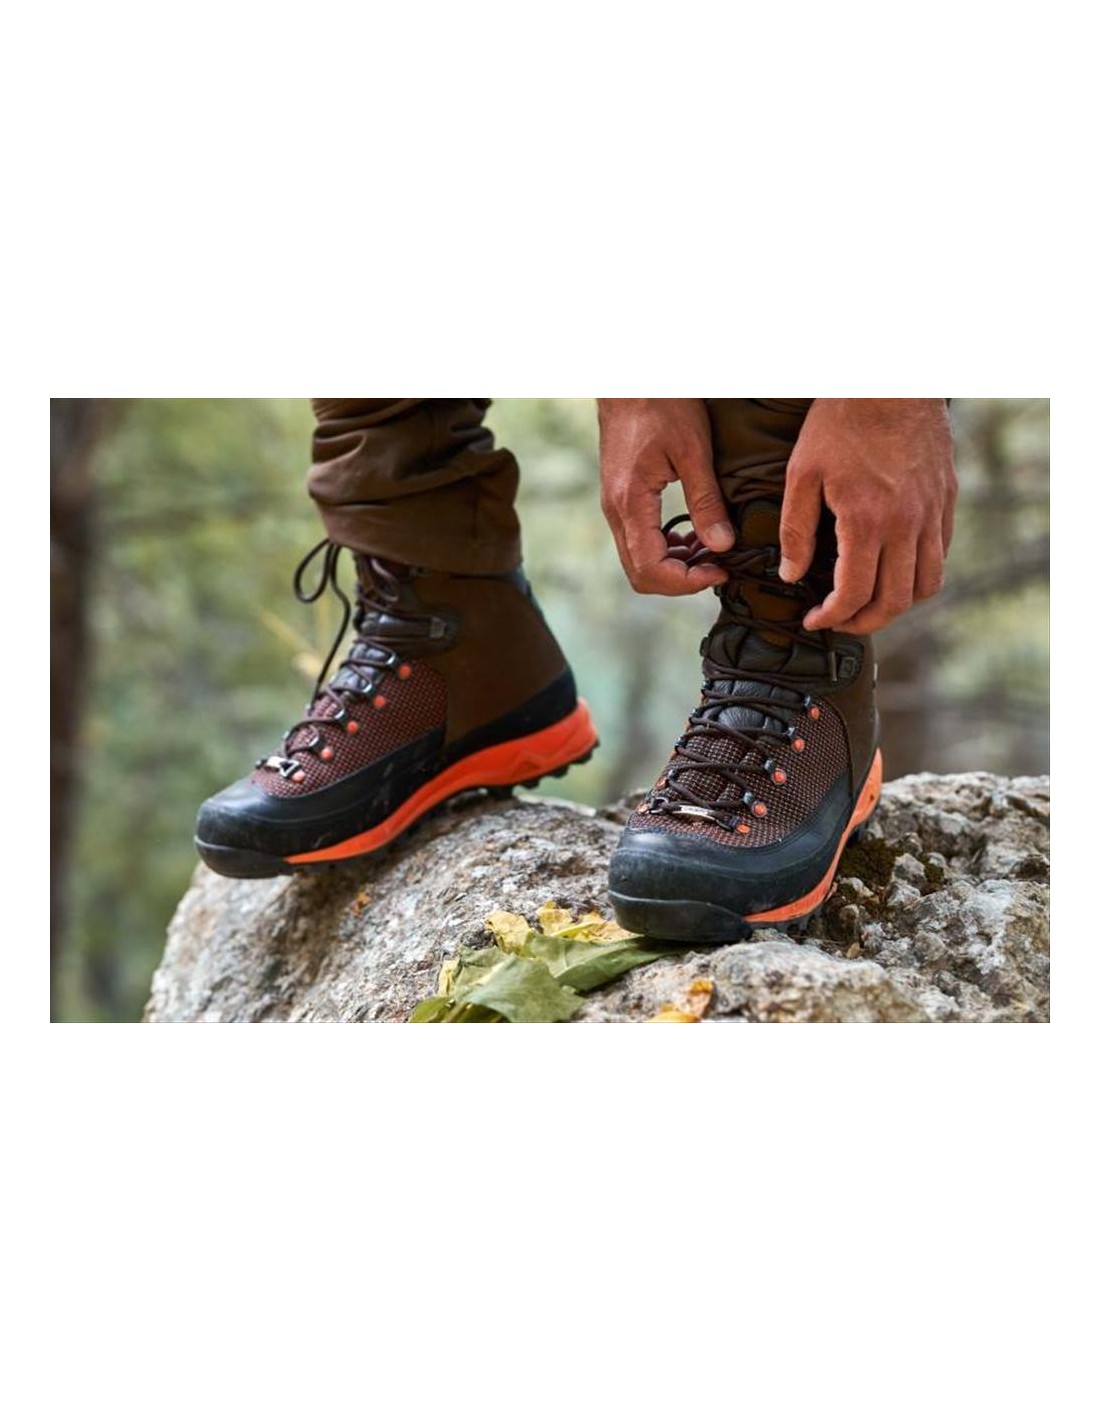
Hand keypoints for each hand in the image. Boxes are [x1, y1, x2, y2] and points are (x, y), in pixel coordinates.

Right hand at [597, 398, 731, 595]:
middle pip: (640, 574)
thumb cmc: (662, 402)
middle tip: (718, 565)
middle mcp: (616, 512)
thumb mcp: (693, 450)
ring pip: (638, 561)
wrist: (630, 376)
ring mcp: (615, 506)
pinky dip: (666, 548)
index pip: (651, 569)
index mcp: (631, 503)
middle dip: (682, 579)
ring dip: (675, 565)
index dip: (687, 582)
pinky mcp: (621, 499)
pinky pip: (638, 541)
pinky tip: (692, 533)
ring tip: (711, 548)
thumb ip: (706, 501)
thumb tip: (722, 546)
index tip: (720, 570)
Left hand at [779, 399, 956, 633]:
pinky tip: (893, 568)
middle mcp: (906, 524)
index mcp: (867, 521)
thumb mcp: (802, 474)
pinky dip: (919, 574)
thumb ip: (796, 530)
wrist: (891, 379)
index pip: (854, 594)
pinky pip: (940, 554)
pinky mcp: (945, 499)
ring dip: (897, 604)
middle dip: (864, 622)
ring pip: (926, 584)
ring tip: (869, 603)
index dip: (831, 617)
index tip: (814, 620)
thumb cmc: (840, 423)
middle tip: (839, 621)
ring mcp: (932, 513)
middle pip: (895, 601)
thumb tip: (792, 575)